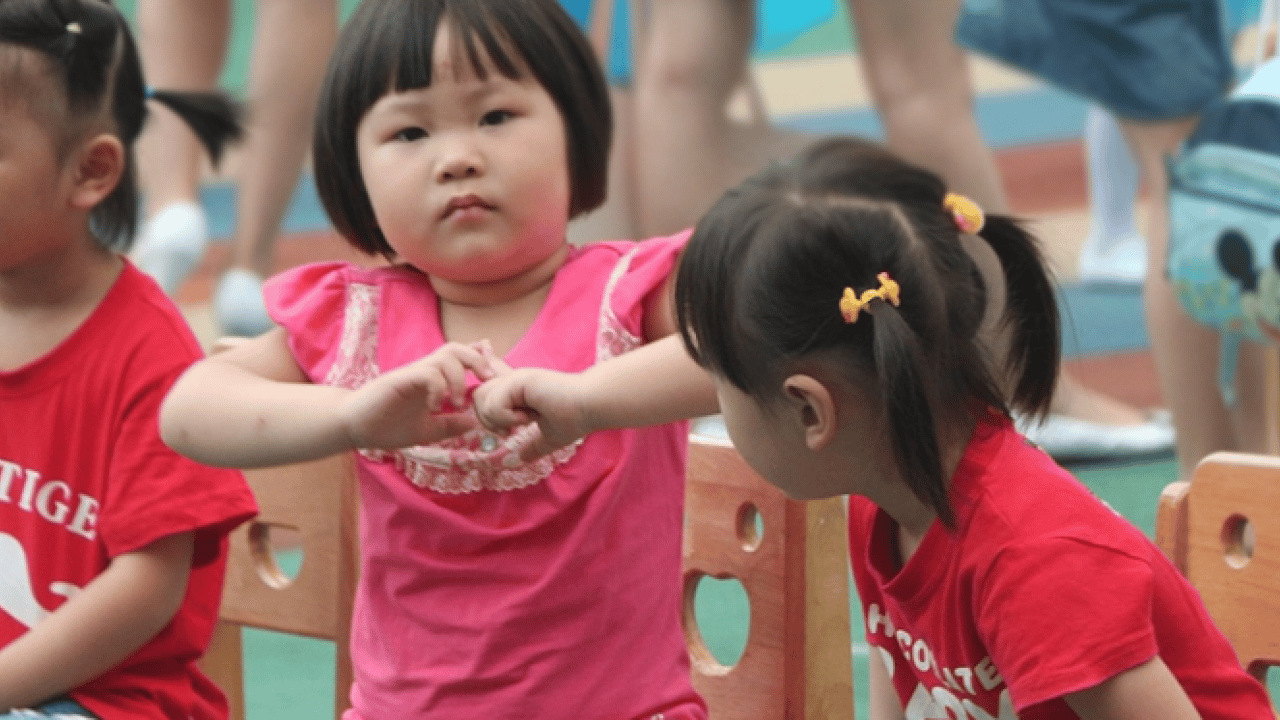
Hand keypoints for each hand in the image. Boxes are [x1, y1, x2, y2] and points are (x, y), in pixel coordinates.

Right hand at [339, 342, 498, 449]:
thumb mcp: (426, 430)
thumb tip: (474, 422)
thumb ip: (449, 425)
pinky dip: (439, 388)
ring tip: (456, 403)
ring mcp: (412, 373)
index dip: (480, 363)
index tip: (491, 382)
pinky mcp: (399, 379)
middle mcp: (424, 371)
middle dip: (479, 361)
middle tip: (486, 383)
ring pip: (446, 355)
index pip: (461, 358)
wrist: (354, 427)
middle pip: (457, 348)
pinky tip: (435, 407)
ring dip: (458, 378)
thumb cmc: (386, 426)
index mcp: (433, 380)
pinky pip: (428, 373)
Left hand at [473, 368, 591, 461]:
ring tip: (523, 421)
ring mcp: (514, 378)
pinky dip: (507, 417)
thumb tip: (515, 462)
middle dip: (488, 420)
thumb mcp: (548, 438)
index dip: (489, 417)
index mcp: (516, 392)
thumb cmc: (575, 418)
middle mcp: (512, 382)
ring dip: (498, 418)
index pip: (483, 400)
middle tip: (512, 428)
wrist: (590, 407)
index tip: (510, 429)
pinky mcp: (519, 380)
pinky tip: (529, 416)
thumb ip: (530, 448)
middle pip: (476, 398)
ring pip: (480, 399)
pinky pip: (494, 403)